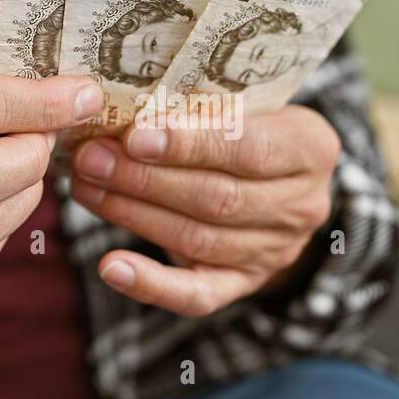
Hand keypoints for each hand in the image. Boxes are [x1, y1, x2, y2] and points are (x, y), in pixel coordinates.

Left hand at [68, 105, 340, 316]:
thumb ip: (206, 106)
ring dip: (133, 214)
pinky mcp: (244, 283)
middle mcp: (302, 205)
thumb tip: (130, 106)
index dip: (190, 145)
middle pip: (217, 198)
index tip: (134, 136)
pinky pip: (198, 295)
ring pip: (198, 239)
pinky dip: (151, 284)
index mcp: (312, 148)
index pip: (248, 149)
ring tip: (87, 189)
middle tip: (92, 159)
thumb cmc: (252, 124)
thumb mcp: (248, 103)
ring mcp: (275, 251)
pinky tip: (111, 268)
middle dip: (145, 179)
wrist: (280, 178)